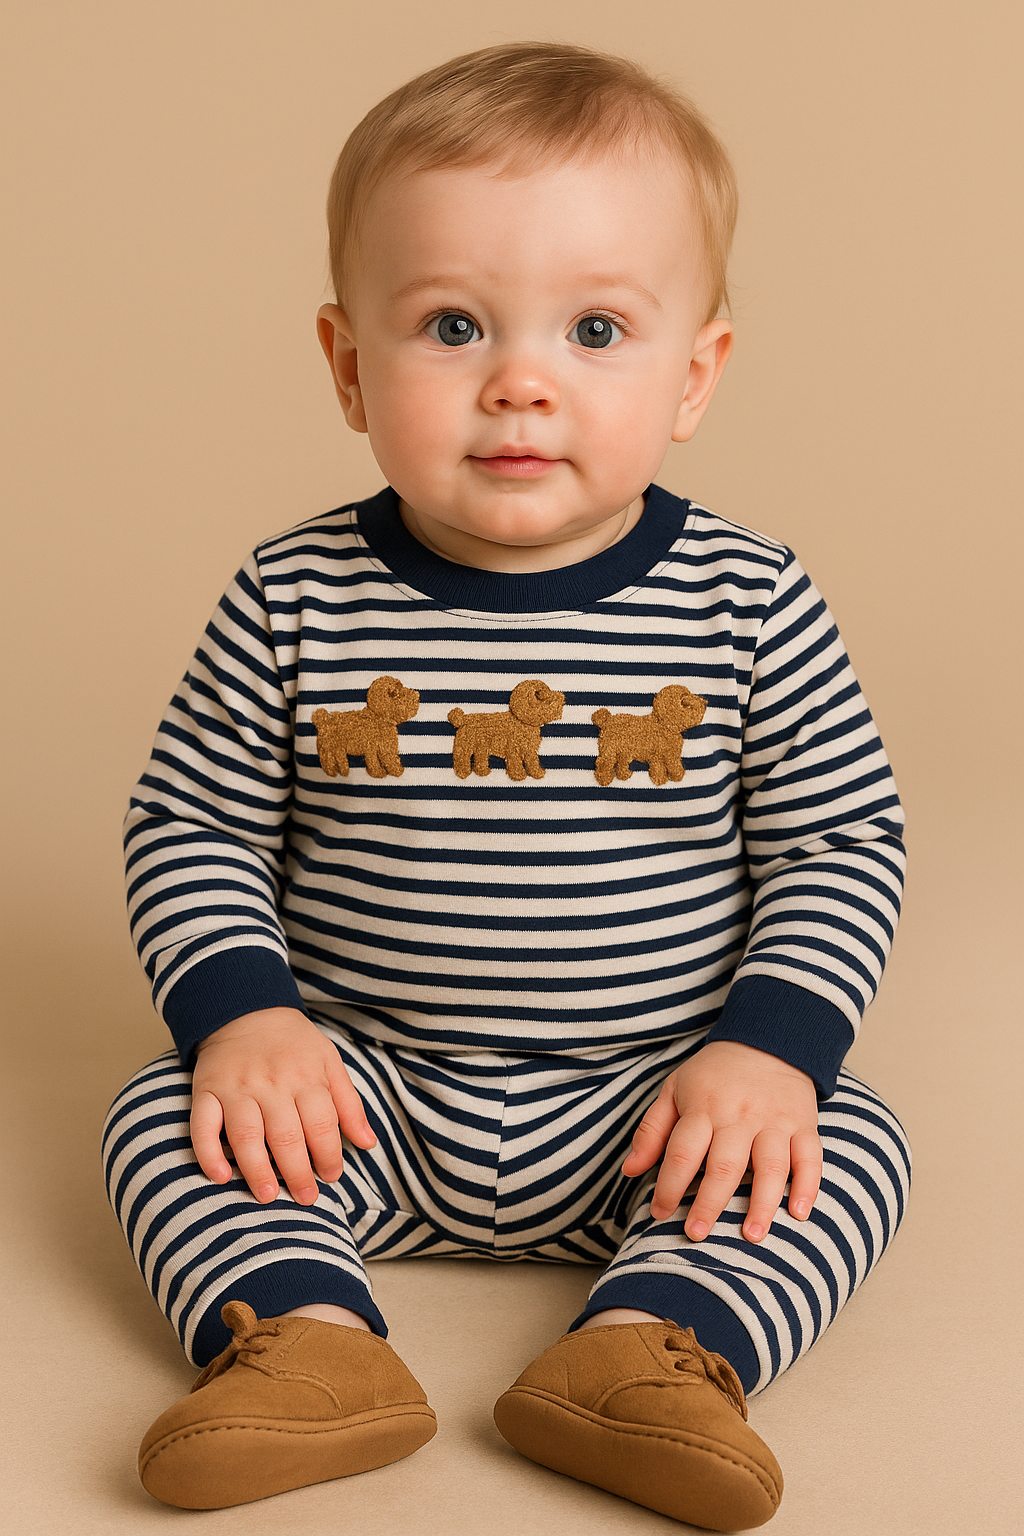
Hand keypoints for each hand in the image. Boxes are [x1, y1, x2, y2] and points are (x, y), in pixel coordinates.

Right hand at [190, 1007, 376, 1204]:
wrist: (246, 1009)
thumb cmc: (294, 1043)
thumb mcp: (330, 1062)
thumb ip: (349, 1104)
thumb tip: (367, 1144)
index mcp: (306, 1076)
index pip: (322, 1123)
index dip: (329, 1154)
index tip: (331, 1177)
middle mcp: (271, 1084)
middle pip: (286, 1135)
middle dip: (298, 1172)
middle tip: (305, 1198)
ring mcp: (236, 1088)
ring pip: (246, 1135)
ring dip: (257, 1170)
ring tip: (268, 1196)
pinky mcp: (207, 1091)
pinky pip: (202, 1126)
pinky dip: (208, 1154)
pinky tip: (220, 1177)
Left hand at [621, 1040, 821, 1242]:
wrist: (767, 1040)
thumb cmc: (714, 1073)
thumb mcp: (674, 1089)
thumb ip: (652, 1131)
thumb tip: (630, 1171)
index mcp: (703, 1108)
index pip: (682, 1153)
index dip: (669, 1186)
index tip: (660, 1213)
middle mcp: (739, 1116)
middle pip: (724, 1165)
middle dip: (709, 1203)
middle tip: (697, 1234)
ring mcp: (774, 1121)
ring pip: (771, 1166)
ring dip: (763, 1204)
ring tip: (752, 1236)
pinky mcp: (804, 1125)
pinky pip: (810, 1158)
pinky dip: (808, 1186)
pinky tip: (799, 1214)